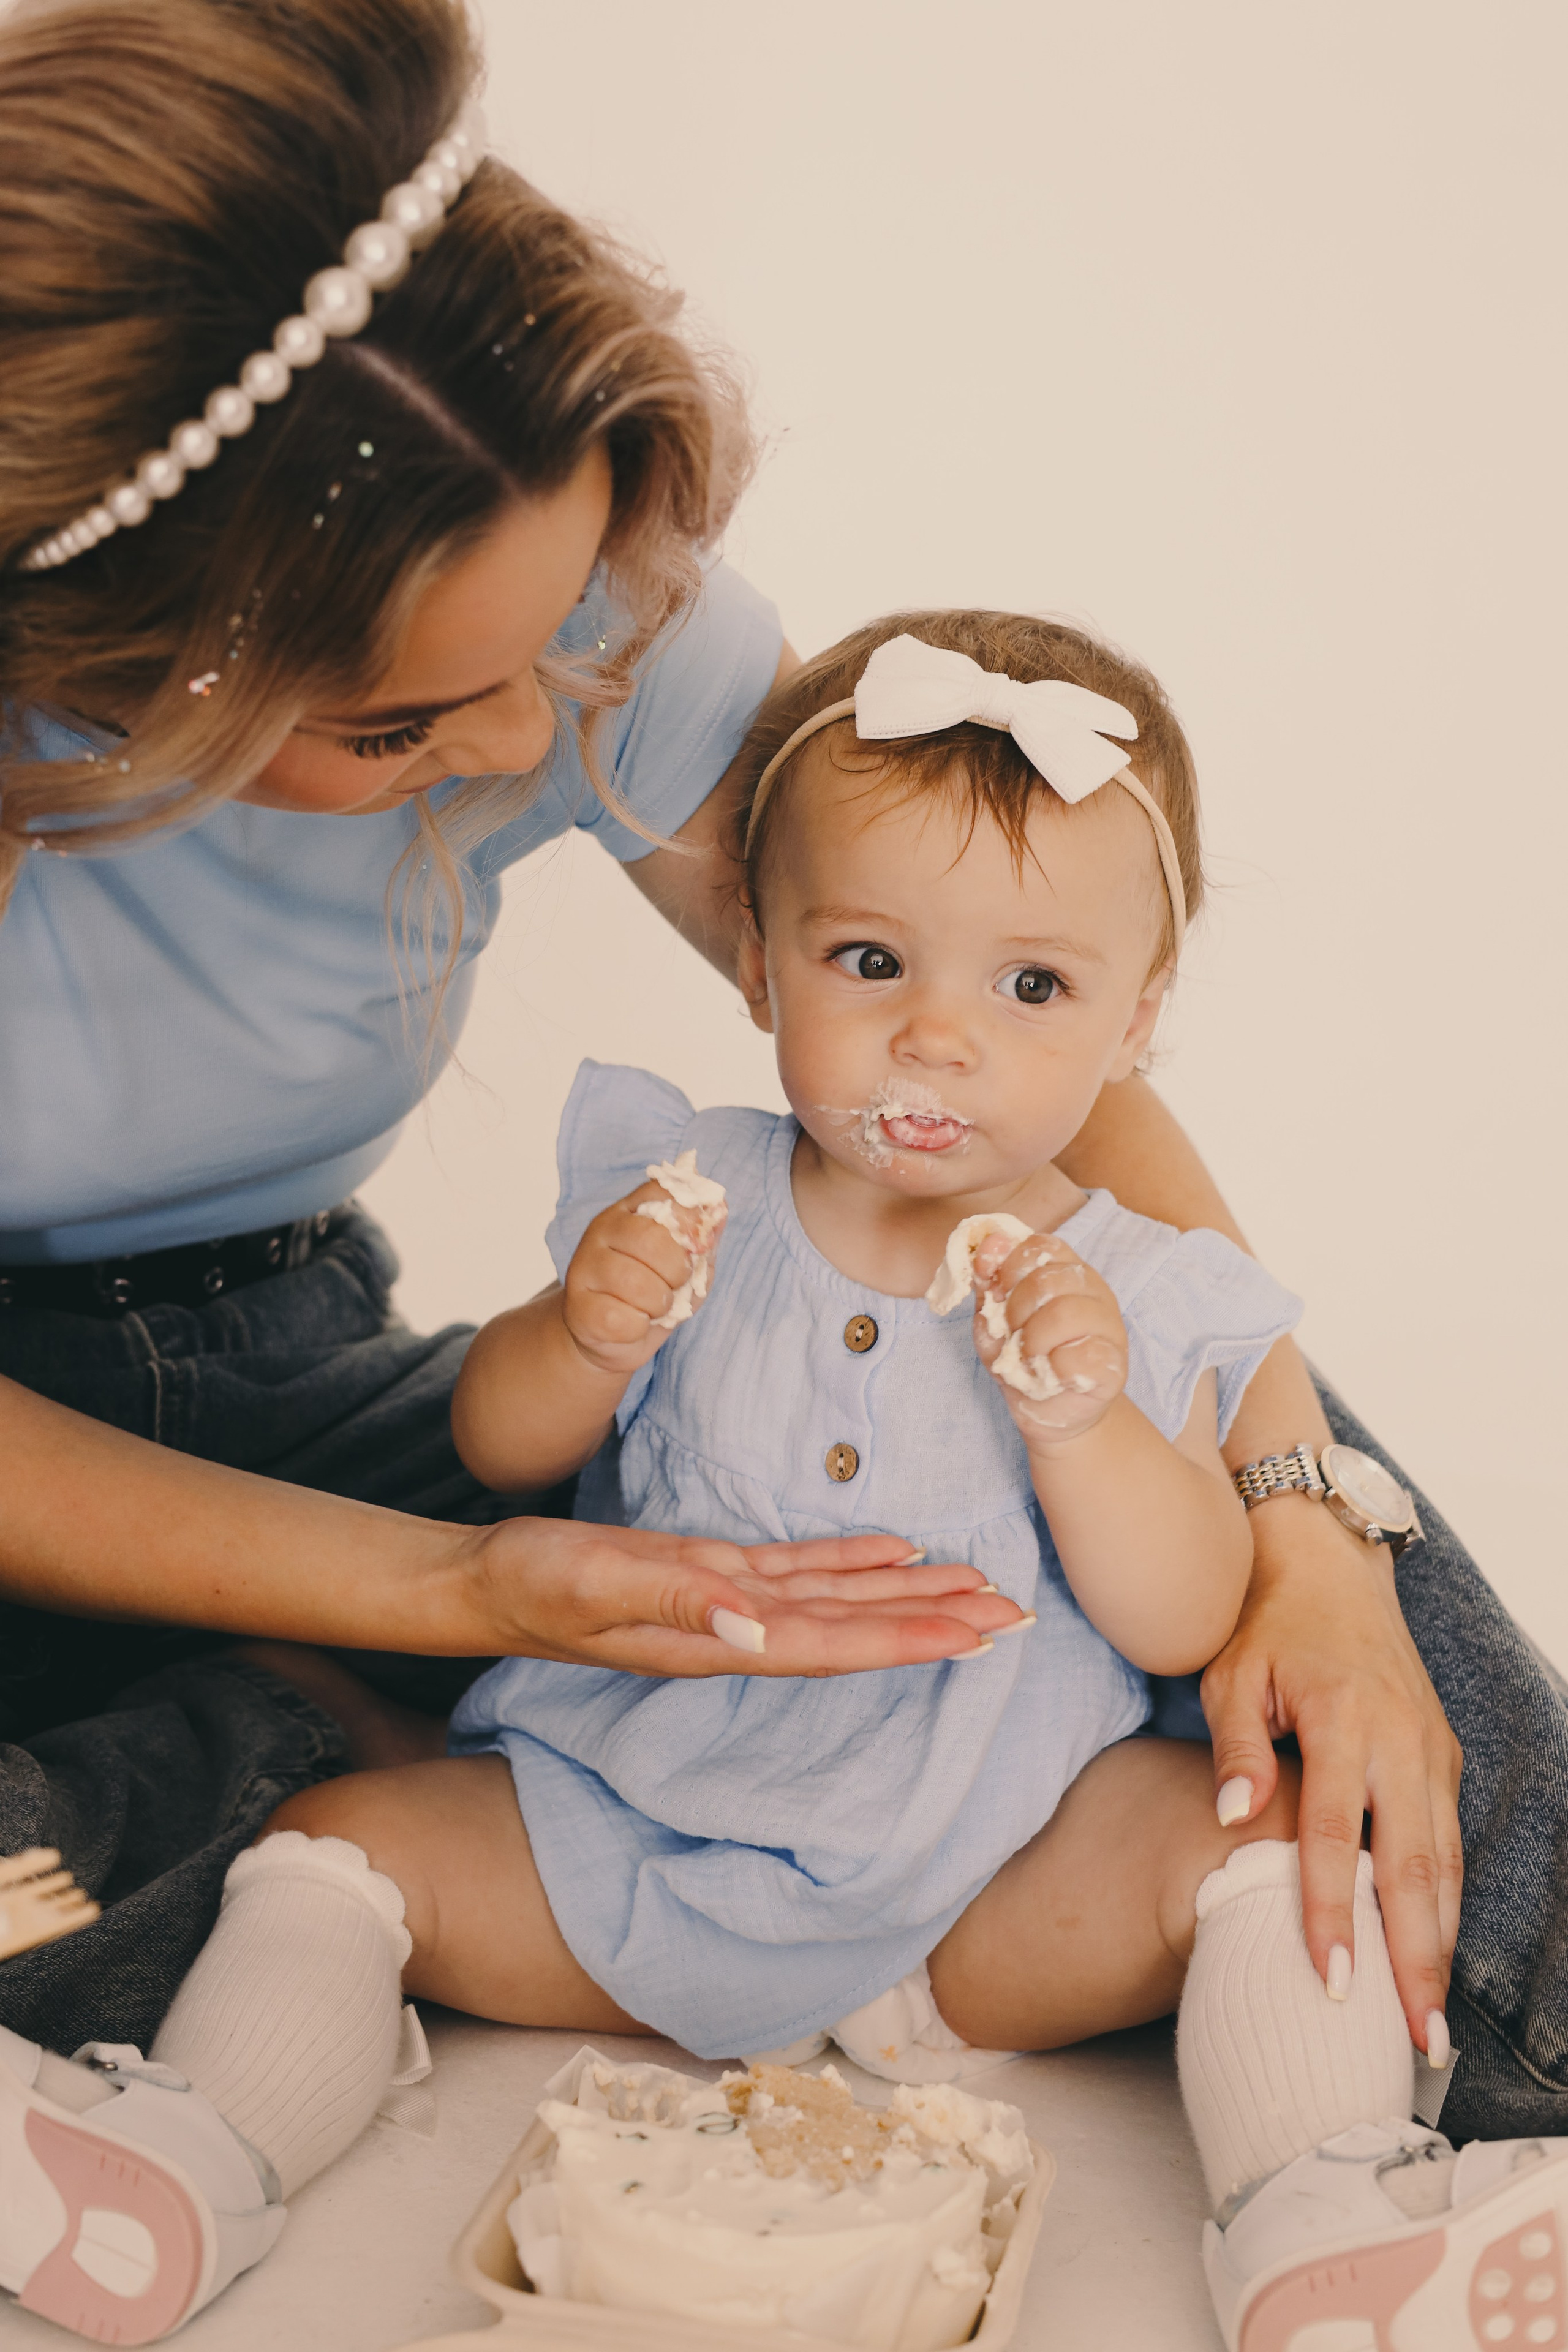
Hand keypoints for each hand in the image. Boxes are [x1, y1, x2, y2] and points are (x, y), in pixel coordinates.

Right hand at [460, 1517, 1030, 1677]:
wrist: (483, 1584)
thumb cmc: (532, 1586)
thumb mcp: (597, 1585)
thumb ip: (675, 1601)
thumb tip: (758, 1627)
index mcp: (722, 1638)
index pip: (836, 1643)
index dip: (909, 1638)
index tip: (978, 1636)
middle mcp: (739, 1628)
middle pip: (855, 1627)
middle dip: (935, 1621)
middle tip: (1016, 1614)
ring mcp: (728, 1601)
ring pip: (838, 1598)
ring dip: (907, 1593)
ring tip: (977, 1586)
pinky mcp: (709, 1571)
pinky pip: (798, 1571)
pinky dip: (850, 1562)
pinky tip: (892, 1552)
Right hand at [562, 1180, 725, 1375]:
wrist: (612, 1336)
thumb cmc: (654, 1293)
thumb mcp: (686, 1264)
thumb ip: (701, 1238)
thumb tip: (720, 1207)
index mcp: (630, 1211)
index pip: (664, 1193)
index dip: (691, 1221)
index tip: (696, 1246)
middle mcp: (602, 1230)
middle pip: (651, 1240)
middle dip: (676, 1272)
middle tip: (672, 1286)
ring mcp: (584, 1266)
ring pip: (635, 1283)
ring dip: (658, 1305)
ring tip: (652, 1308)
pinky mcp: (578, 1306)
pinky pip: (620, 1318)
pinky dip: (637, 1328)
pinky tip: (632, 1323)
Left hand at [971, 1230, 1128, 1443]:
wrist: (1046, 1409)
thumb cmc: (1023, 1358)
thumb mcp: (995, 1317)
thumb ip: (990, 1281)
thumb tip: (988, 1244)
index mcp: (1066, 1270)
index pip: (1041, 1247)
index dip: (1009, 1268)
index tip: (997, 1295)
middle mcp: (1093, 1291)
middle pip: (1047, 1281)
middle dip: (1016, 1311)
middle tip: (1014, 1335)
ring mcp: (1109, 1326)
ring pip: (1066, 1313)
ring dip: (1033, 1341)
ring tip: (1030, 1357)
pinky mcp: (1114, 1365)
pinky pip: (1083, 1355)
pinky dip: (1055, 1367)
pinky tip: (1051, 1373)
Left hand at [1199, 1494, 1462, 2052]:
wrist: (1327, 1564)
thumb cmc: (1266, 1623)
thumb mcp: (1231, 1672)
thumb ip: (1236, 1748)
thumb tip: (1233, 1822)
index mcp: (1344, 1717)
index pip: (1336, 1834)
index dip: (1331, 1911)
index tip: (1331, 1981)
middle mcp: (1401, 1738)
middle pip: (1414, 1867)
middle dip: (1416, 1960)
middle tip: (1415, 2041)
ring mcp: (1430, 1748)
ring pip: (1445, 1864)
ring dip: (1440, 1946)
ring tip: (1430, 2024)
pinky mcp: (1441, 1754)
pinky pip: (1448, 1843)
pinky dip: (1445, 1906)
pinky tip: (1432, 1958)